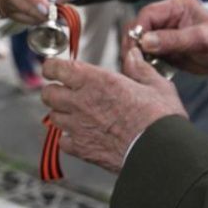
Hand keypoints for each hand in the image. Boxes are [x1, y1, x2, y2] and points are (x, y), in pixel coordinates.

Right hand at [0, 0, 66, 24]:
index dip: (37, 1)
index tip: (49, 10)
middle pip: (22, 6)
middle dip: (42, 12)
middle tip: (61, 13)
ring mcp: (4, 1)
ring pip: (25, 16)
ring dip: (43, 16)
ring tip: (60, 9)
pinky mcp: (9, 12)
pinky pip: (26, 21)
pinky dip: (40, 19)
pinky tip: (50, 12)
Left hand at [42, 50, 185, 172]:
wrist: (158, 152)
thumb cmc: (159, 118)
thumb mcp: (156, 85)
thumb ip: (140, 69)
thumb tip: (133, 55)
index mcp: (97, 81)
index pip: (56, 68)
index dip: (53, 67)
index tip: (56, 68)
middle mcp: (81, 102)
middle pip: (48, 93)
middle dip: (55, 90)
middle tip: (67, 90)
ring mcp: (78, 127)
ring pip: (53, 116)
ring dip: (61, 113)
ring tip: (76, 113)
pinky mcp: (81, 149)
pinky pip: (62, 141)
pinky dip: (68, 138)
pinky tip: (82, 135)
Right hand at [124, 0, 207, 83]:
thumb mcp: (201, 40)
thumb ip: (173, 40)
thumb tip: (145, 41)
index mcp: (177, 5)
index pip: (148, 14)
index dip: (139, 31)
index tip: (136, 48)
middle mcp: (168, 16)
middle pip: (139, 27)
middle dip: (134, 44)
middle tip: (133, 61)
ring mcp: (165, 32)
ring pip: (140, 41)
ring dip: (137, 54)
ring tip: (138, 68)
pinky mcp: (164, 47)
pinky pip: (146, 53)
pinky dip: (144, 62)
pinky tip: (146, 71)